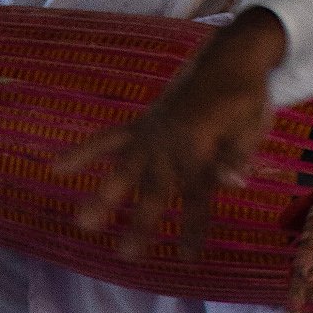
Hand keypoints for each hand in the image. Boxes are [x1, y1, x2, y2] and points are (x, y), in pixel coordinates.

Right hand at [57, 8, 285, 259]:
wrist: (229, 55)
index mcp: (202, 146)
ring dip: (103, 195)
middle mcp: (170, 142)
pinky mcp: (141, 123)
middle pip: (154, 189)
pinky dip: (84, 151)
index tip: (186, 257)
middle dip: (141, 223)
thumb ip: (239, 155)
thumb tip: (234, 184)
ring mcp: (151, 132)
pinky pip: (109, 137)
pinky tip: (58, 167)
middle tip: (125, 256)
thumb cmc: (246, 97)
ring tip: (82, 223)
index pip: (198, 194)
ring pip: (124, 168)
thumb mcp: (254, 124)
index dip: (193, 226)